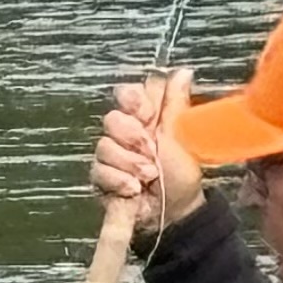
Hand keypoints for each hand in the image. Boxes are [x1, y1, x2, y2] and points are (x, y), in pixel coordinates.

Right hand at [93, 67, 199, 247]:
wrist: (175, 212)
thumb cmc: (181, 174)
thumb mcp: (183, 136)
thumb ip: (177, 104)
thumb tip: (183, 71)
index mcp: (144, 117)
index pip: (127, 93)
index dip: (133, 101)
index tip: (147, 114)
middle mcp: (124, 133)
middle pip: (112, 118)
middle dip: (133, 136)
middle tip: (151, 151)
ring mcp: (110, 155)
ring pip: (104, 146)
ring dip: (129, 163)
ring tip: (148, 175)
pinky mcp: (101, 177)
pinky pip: (99, 170)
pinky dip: (118, 180)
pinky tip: (134, 189)